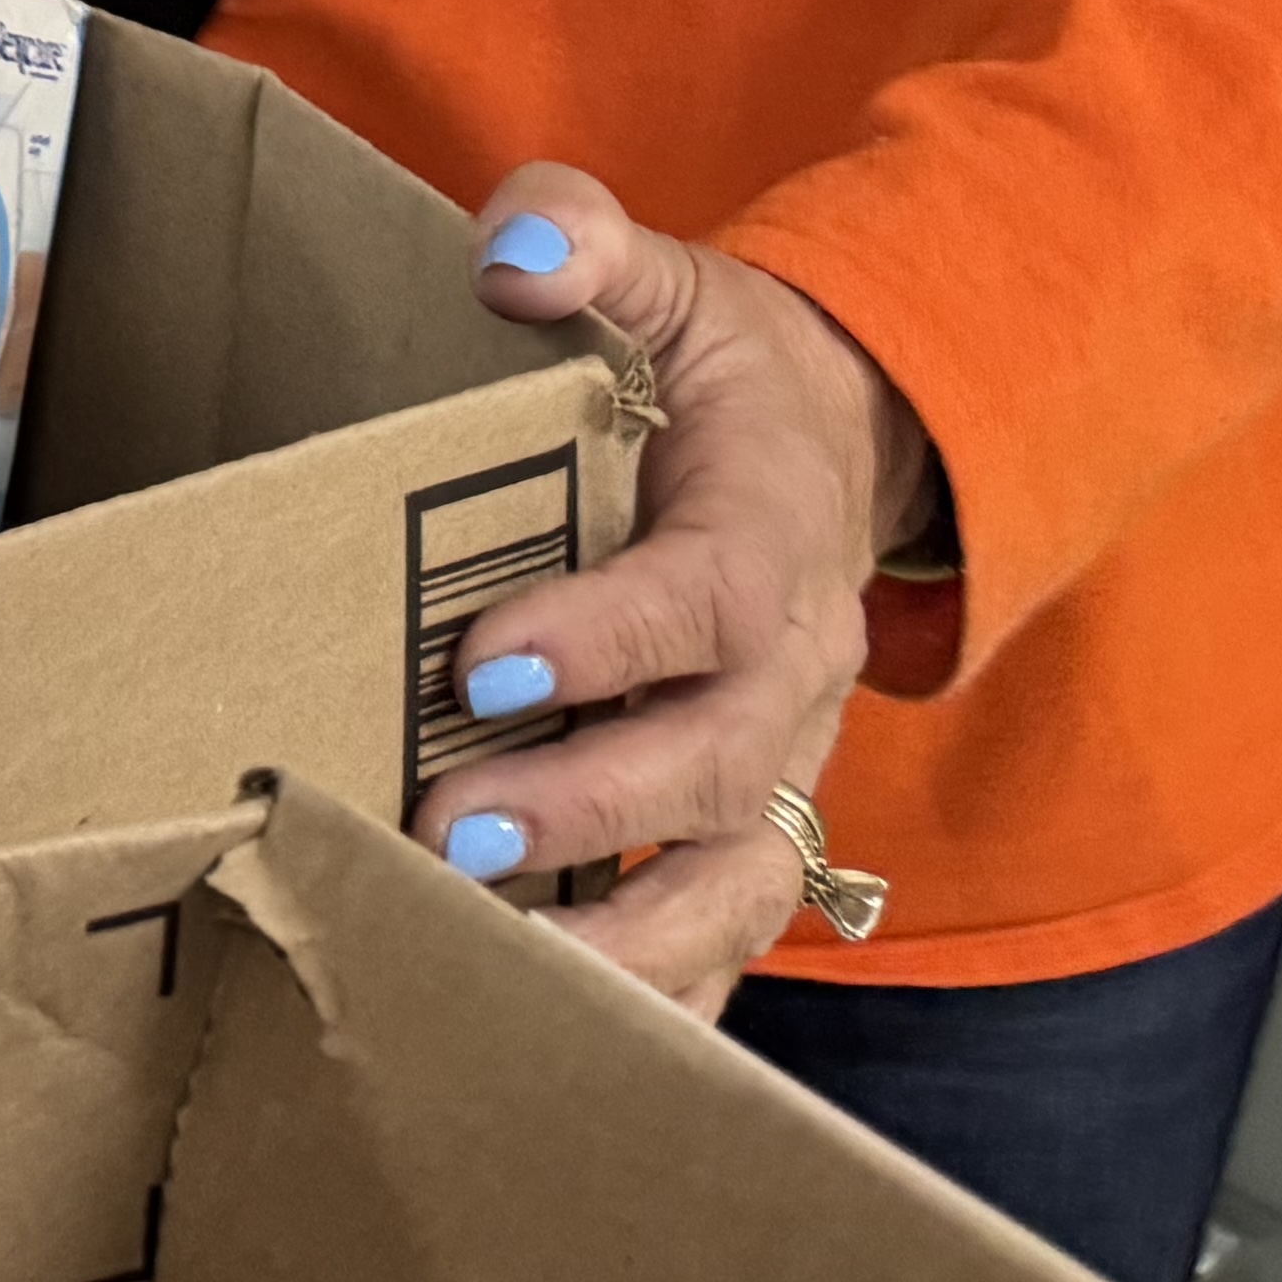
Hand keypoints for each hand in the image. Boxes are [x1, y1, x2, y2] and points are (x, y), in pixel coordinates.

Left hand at [417, 160, 935, 1017]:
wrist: (831, 446)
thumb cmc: (719, 373)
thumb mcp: (667, 277)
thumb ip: (585, 243)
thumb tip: (512, 246)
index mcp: (765, 539)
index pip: (702, 602)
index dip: (604, 640)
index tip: (484, 661)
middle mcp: (789, 675)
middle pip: (717, 766)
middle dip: (590, 811)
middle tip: (450, 837)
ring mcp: (777, 768)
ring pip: (736, 887)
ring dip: (623, 943)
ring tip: (491, 972)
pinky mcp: (746, 831)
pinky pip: (722, 942)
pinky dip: (654, 1002)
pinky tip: (542, 1038)